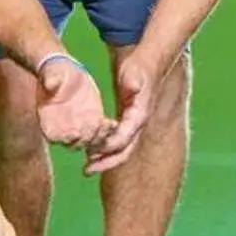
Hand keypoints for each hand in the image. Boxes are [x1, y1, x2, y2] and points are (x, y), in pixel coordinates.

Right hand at [36, 56, 111, 149]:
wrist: (65, 72)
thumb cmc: (54, 72)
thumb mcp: (51, 74)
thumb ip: (50, 80)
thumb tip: (50, 83)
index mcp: (48, 122)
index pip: (56, 138)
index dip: (68, 136)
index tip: (77, 130)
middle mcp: (62, 130)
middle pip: (76, 142)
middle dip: (88, 137)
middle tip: (99, 127)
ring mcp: (78, 128)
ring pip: (90, 141)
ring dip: (100, 137)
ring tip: (109, 126)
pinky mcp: (91, 122)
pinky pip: (99, 132)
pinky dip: (107, 131)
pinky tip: (113, 124)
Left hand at [83, 52, 158, 174]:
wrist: (149, 64)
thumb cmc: (139, 68)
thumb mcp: (135, 73)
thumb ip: (133, 82)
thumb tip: (132, 87)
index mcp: (138, 116)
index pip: (123, 140)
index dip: (106, 150)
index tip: (90, 157)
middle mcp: (138, 124)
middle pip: (123, 151)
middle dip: (105, 163)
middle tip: (86, 170)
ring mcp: (134, 124)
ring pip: (120, 149)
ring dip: (104, 158)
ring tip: (87, 165)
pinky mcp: (129, 121)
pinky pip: (118, 140)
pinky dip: (105, 147)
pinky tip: (91, 149)